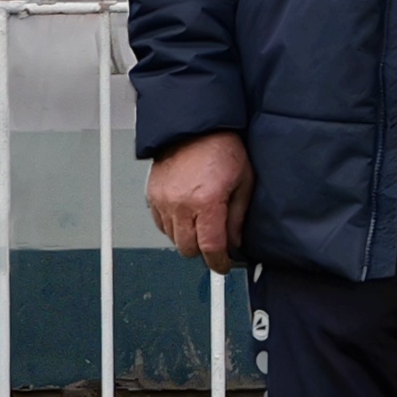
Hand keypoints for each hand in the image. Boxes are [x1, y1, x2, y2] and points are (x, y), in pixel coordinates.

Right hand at [143, 132, 247, 268]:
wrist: (195, 129)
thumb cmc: (222, 149)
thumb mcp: (244, 182)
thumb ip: (238, 217)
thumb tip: (234, 242)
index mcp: (206, 201)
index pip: (210, 247)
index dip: (219, 262)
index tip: (223, 267)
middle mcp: (180, 204)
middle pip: (187, 248)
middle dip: (203, 252)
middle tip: (216, 248)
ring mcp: (162, 200)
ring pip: (172, 239)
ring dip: (187, 240)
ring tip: (202, 229)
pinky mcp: (152, 196)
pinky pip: (160, 224)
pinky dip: (173, 228)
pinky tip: (187, 219)